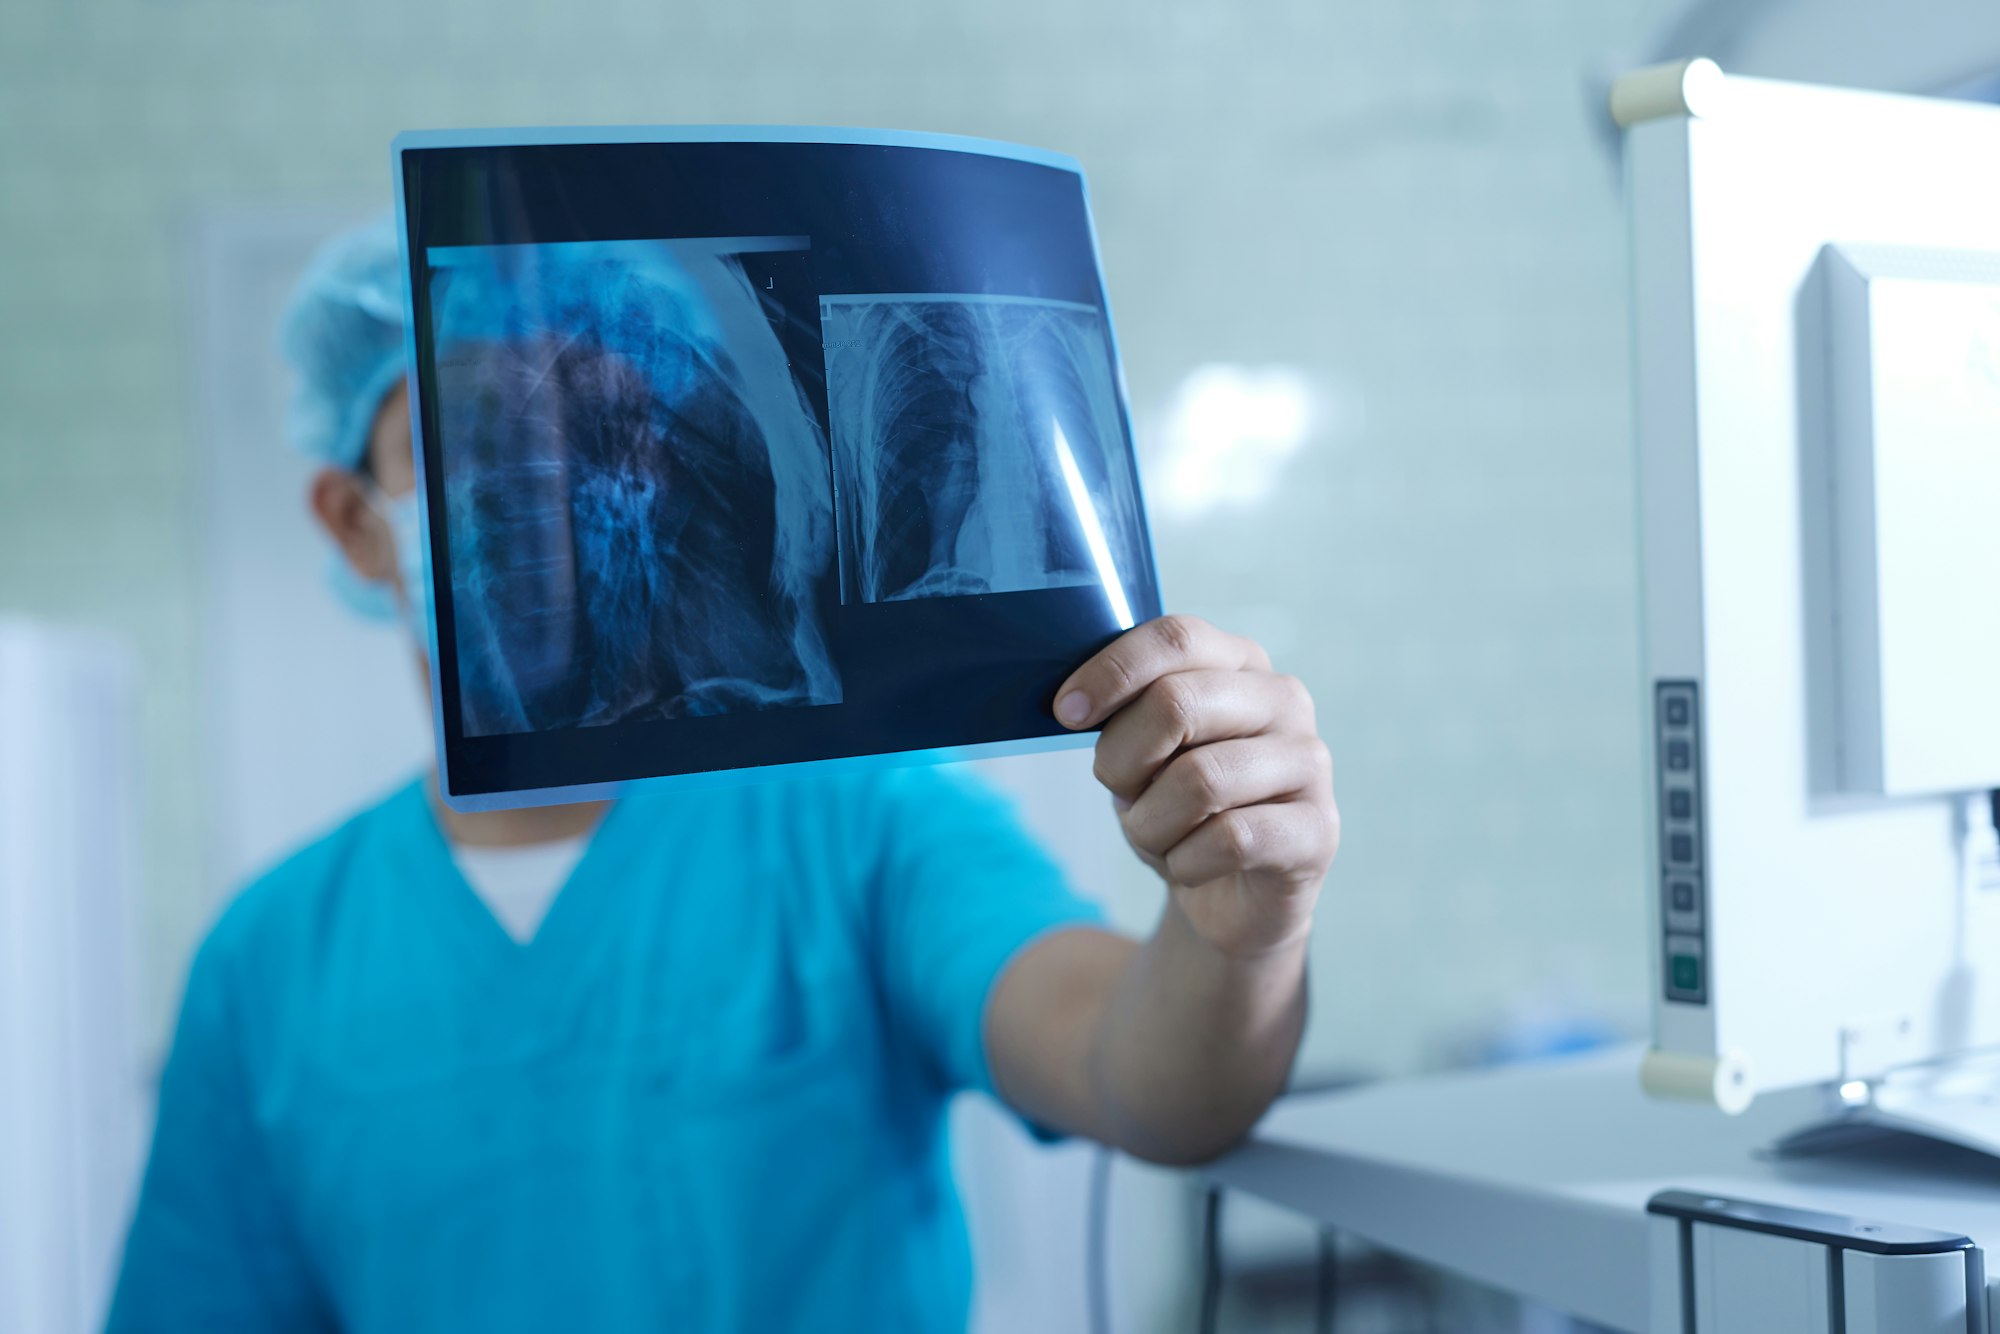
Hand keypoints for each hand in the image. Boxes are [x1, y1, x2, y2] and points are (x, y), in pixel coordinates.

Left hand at [1054, 614, 1338, 959]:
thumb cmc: (1176, 808)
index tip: (1066, 713)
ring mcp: (1309, 763)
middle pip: (1179, 703)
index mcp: (1239, 662)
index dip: (1113, 672)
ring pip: (1200, 780)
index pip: (1177, 638)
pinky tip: (1188, 867)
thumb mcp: (1139, 753)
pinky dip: (1185, 863)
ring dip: (1150, 823)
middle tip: (1118, 790)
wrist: (1227, 895)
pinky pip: (1231, 840)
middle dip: (1123, 759)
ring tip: (1155, 836)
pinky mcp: (1319, 830)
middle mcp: (1284, 700)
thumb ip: (1123, 714)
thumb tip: (1074, 704)